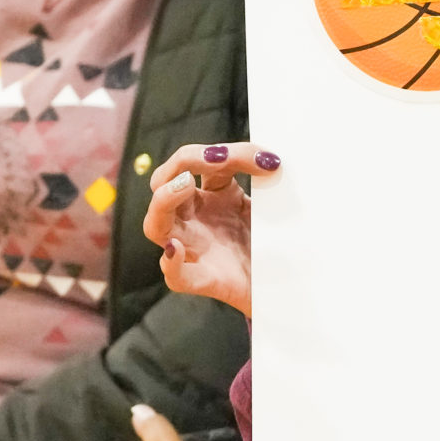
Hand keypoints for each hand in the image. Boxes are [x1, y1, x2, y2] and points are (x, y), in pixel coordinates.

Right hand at [144, 143, 272, 317]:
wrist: (284, 286)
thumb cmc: (272, 242)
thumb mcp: (271, 203)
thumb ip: (265, 181)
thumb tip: (271, 160)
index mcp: (211, 195)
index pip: (201, 162)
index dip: (228, 153)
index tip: (268, 161)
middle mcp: (194, 218)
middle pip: (163, 184)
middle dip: (182, 163)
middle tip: (217, 159)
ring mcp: (194, 249)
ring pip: (155, 225)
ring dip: (164, 200)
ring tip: (184, 185)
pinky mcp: (203, 280)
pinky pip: (175, 276)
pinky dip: (172, 263)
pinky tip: (176, 251)